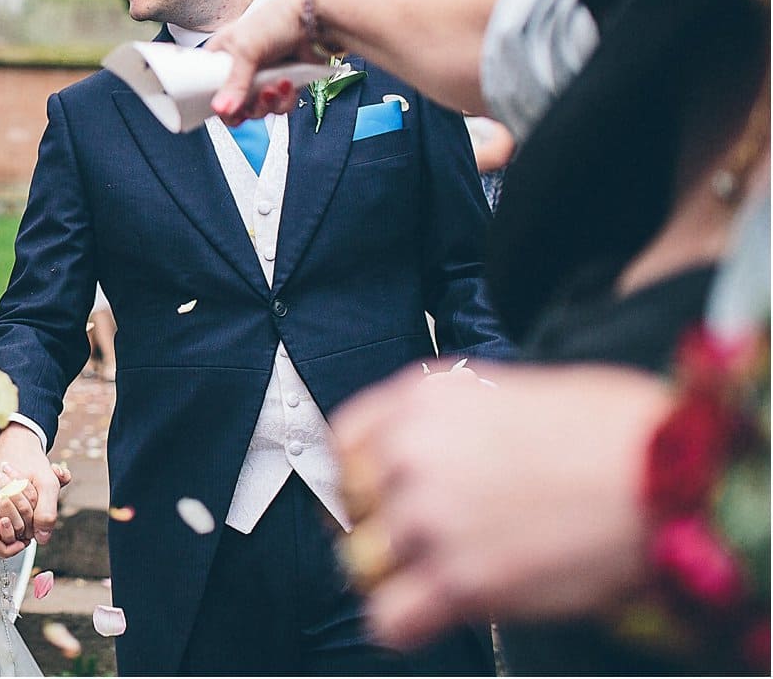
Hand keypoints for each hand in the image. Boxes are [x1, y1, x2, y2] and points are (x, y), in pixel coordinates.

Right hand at [0, 423, 62, 557]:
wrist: (14, 444)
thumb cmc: (30, 463)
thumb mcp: (47, 483)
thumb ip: (47, 511)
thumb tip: (42, 537)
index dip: (10, 548)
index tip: (24, 540)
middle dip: (2, 549)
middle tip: (18, 540)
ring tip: (12, 534)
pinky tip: (3, 526)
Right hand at [206, 0, 310, 123]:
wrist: (316, 18)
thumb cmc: (276, 19)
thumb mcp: (246, 49)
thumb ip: (233, 83)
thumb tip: (221, 109)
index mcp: (222, 56)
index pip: (207, 88)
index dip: (215, 102)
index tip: (224, 108)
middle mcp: (240, 68)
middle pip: (234, 105)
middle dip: (249, 106)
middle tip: (256, 97)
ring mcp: (262, 78)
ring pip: (258, 109)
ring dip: (268, 103)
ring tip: (275, 87)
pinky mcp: (282, 85)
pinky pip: (278, 107)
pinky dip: (284, 100)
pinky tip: (288, 84)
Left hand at [334, 362, 670, 649]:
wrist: (670, 473)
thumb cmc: (612, 429)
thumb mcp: (509, 389)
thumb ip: (450, 422)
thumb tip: (430, 455)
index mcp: (421, 396)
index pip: (340, 443)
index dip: (357, 478)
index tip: (373, 499)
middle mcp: (412, 452)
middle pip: (347, 505)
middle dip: (376, 527)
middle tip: (415, 543)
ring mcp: (430, 516)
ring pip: (360, 562)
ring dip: (390, 575)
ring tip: (432, 577)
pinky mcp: (460, 580)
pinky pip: (388, 618)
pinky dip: (402, 623)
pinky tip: (432, 613)